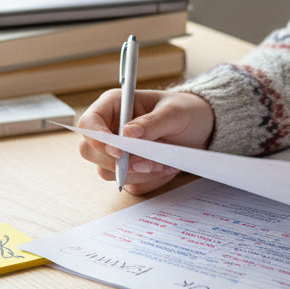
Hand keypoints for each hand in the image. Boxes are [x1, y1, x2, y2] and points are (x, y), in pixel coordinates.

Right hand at [75, 89, 214, 194]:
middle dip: (117, 162)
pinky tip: (165, 167)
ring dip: (137, 172)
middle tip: (148, 162)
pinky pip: (129, 184)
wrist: (200, 128)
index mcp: (114, 105)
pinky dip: (148, 180)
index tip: (119, 151)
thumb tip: (127, 132)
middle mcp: (110, 128)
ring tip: (164, 162)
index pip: (89, 123)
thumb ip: (151, 122)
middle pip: (90, 152)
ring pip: (108, 172)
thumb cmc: (185, 111)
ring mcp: (117, 152)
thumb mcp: (174, 112)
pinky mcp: (129, 170)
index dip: (98, 139)